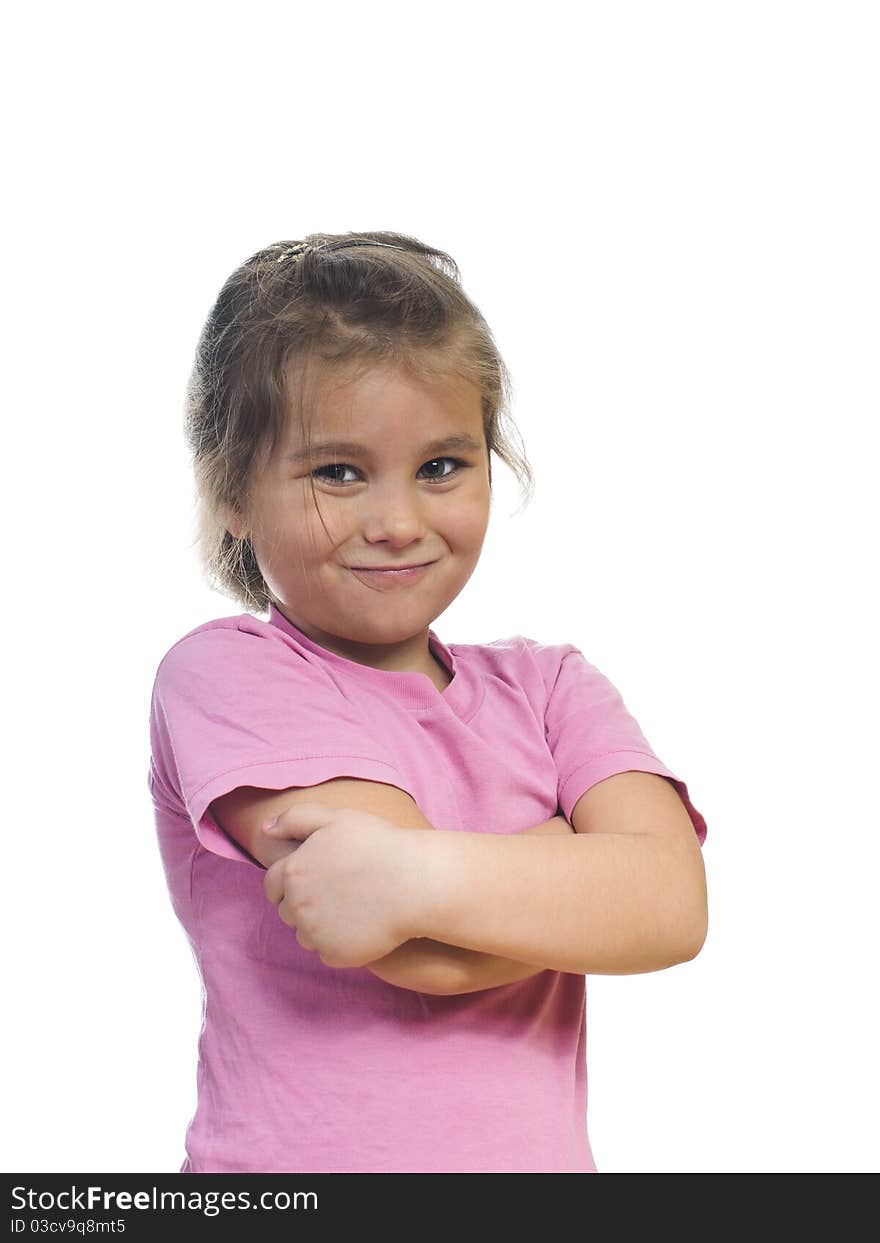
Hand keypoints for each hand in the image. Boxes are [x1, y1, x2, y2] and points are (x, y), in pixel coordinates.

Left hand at [262, 802, 422, 967]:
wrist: (415, 883)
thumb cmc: (379, 846)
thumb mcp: (337, 818)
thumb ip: (295, 818)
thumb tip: (265, 829)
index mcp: (293, 871)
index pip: (272, 885)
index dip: (289, 883)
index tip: (313, 881)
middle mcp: (297, 905)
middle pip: (287, 912)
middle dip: (304, 904)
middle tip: (338, 893)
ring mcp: (314, 933)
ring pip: (305, 935)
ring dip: (319, 926)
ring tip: (352, 909)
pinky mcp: (334, 955)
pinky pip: (327, 952)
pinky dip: (339, 943)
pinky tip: (361, 926)